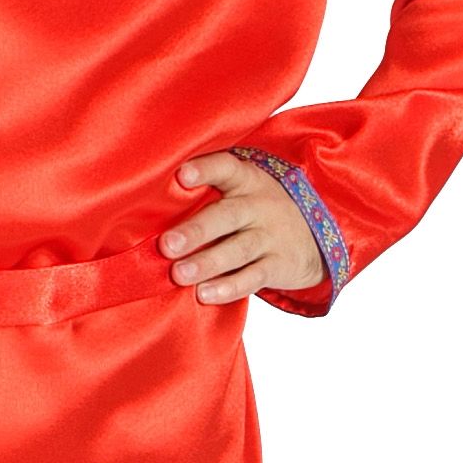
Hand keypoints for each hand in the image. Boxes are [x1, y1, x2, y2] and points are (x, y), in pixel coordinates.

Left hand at [159, 152, 325, 301]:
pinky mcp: (279, 265)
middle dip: (196, 230)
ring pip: (238, 249)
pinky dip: (229, 287)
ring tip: (179, 275)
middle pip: (227, 215)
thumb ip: (206, 197)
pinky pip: (253, 277)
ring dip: (207, 262)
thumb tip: (145, 214)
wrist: (317, 236)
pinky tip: (205, 294)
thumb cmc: (256, 212)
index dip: (206, 170)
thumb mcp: (242, 193)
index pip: (227, 167)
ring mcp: (271, 236)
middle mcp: (259, 205)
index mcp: (246, 181)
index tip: (181, 175)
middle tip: (166, 245)